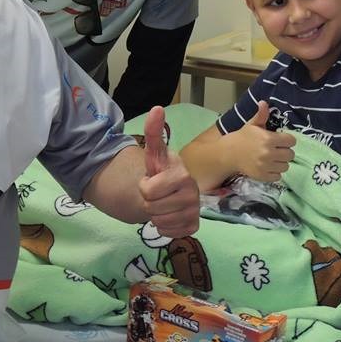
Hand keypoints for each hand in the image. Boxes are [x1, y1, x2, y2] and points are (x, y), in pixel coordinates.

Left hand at [139, 106, 200, 236]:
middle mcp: (193, 194)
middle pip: (151, 209)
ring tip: (163, 203)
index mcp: (183, 175)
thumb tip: (157, 108)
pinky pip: (169, 233)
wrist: (170, 189)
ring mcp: (195, 212)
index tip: (152, 180)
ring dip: (156, 214)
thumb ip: (154, 132)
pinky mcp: (194, 227)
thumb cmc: (161, 170)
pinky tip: (170, 214)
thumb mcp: (154, 153)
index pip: (147, 191)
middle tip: (158, 194)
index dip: (144, 187)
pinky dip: (164, 227)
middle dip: (149, 202)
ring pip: (159, 222)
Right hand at [233, 101, 294, 181]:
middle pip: (290, 154)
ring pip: (285, 166)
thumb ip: (261, 115)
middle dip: (284, 151)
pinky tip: (267, 166)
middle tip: (275, 149)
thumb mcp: (252, 125)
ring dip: (280, 162)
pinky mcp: (263, 176)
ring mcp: (266, 166)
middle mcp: (268, 153)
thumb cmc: (243, 137)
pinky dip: (274, 172)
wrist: (228, 153)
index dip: (286, 140)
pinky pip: (278, 176)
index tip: (280, 140)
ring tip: (271, 158)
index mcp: (268, 139)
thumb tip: (264, 102)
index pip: (291, 141)